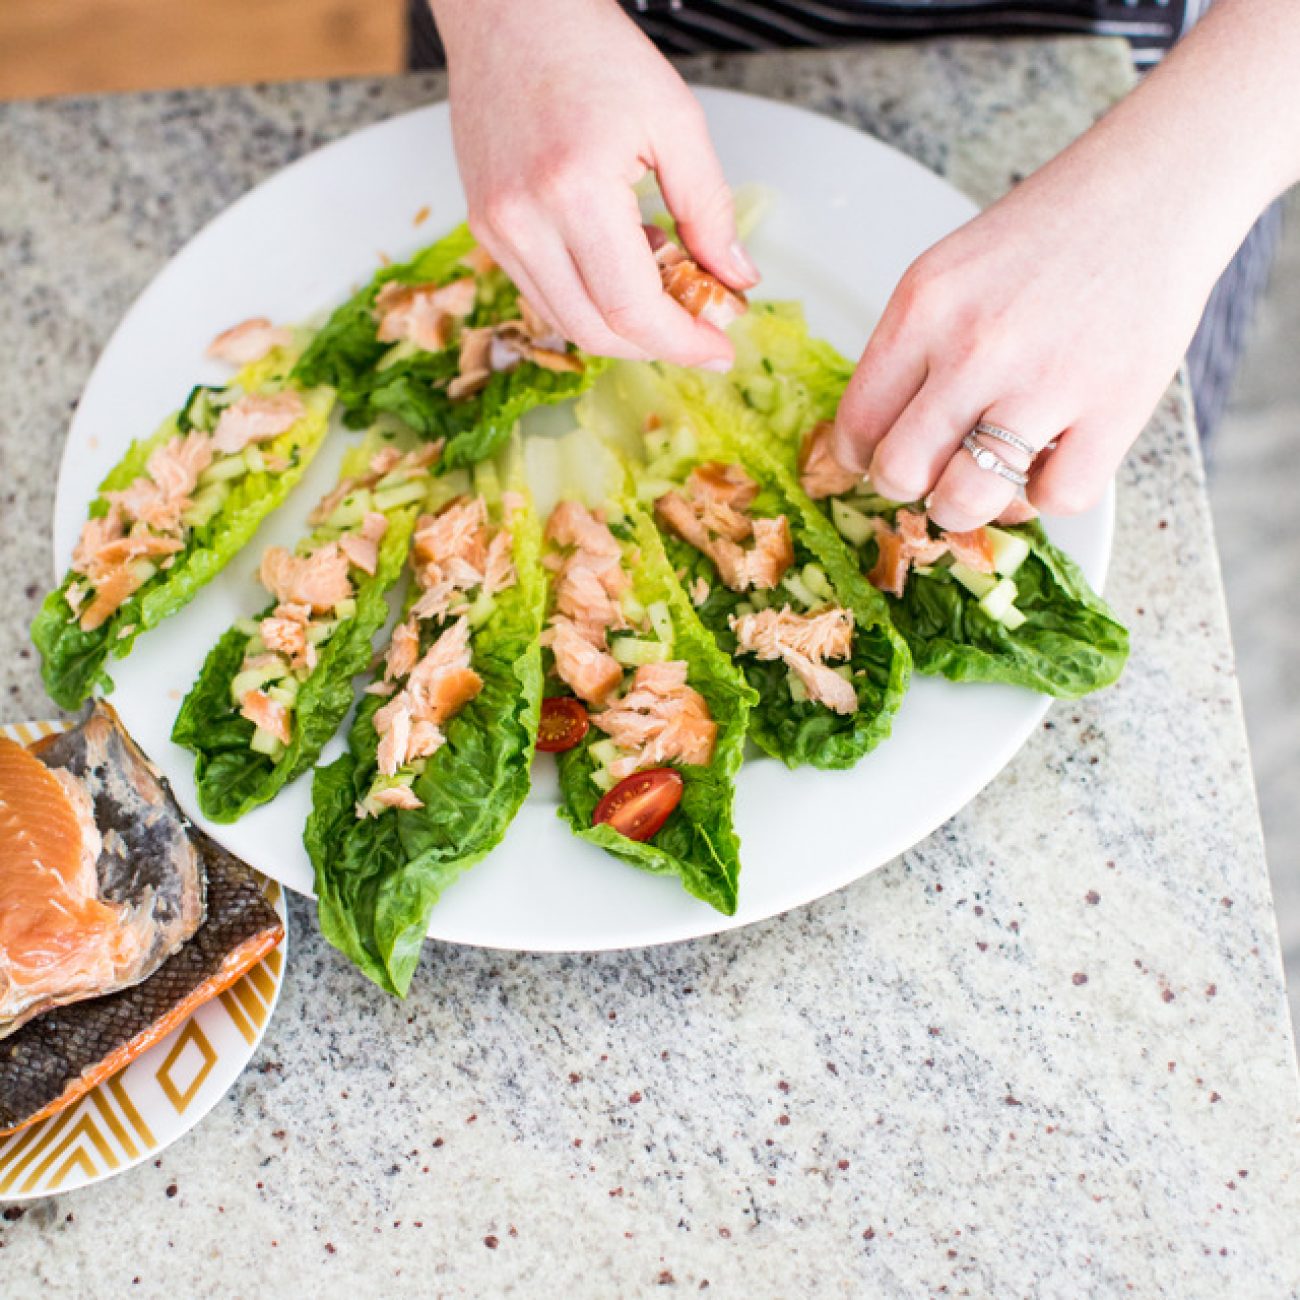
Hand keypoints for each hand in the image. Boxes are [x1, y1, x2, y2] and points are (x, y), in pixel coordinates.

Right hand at [433, 0, 757, 366]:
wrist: (509, 12)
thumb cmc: (588, 48)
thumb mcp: (675, 121)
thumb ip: (710, 209)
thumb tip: (737, 277)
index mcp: (574, 189)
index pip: (631, 308)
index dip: (681, 342)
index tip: (719, 348)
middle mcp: (523, 220)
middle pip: (596, 330)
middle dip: (656, 344)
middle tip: (701, 331)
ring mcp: (496, 229)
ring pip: (566, 321)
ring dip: (624, 325)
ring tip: (663, 283)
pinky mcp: (486, 228)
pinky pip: (543, 293)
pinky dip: (590, 299)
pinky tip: (622, 263)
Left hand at [831, 0, 1299, 529]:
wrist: (1152, 194)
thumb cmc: (1043, 238)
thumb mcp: (946, 274)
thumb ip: (907, 350)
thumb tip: (873, 438)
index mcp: (922, 310)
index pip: (856, 422)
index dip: (858, 456)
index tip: (873, 458)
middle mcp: (975, 348)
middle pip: (900, 472)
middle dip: (906, 487)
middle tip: (928, 473)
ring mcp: (1046, 381)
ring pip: (965, 500)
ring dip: (965, 508)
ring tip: (979, 485)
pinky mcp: (1115, 409)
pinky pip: (1054, 498)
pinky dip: (1047, 495)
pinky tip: (1047, 462)